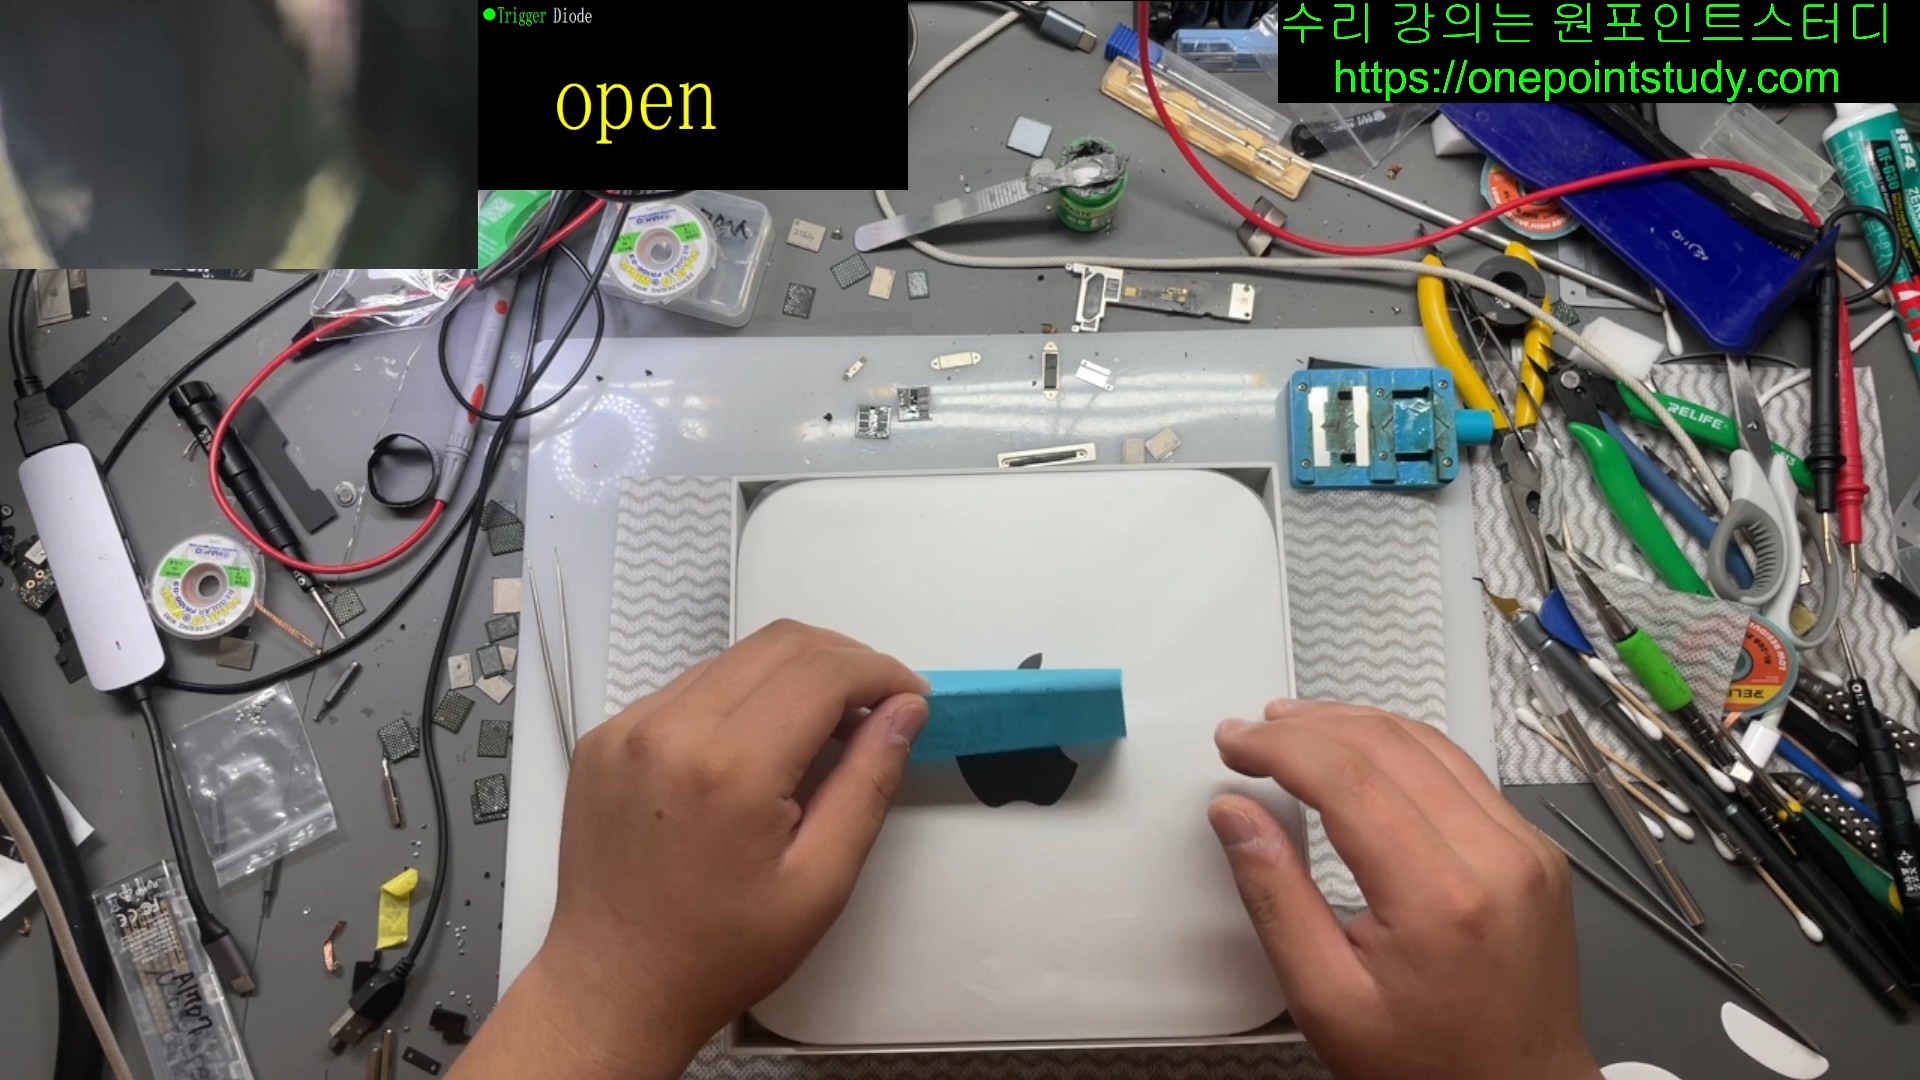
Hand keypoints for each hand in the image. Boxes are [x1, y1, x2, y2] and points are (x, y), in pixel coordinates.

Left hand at [455, 620, 928, 1079]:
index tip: (910, 696)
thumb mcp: (820, 882)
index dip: (880, 672)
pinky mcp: (604, 738)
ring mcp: (627, 727)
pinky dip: (738, 698)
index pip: (822, 672)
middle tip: (878, 704)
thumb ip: (867, 783)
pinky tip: (758, 747)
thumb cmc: (722, 952)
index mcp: (729, 768)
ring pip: (734, 659)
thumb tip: (905, 709)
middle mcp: (670, 728)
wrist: (613, 986)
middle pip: (780, 644)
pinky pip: (688, 688)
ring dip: (792, 675)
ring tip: (823, 729)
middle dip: (844, 660)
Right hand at [1207, 700, 1598, 1079]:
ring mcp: (1526, 851)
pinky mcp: (1535, 851)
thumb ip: (1274, 896)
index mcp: (1442, 899)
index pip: (1349, 778)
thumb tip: (1237, 816)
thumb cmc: (1429, 1066)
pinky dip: (1402, 750)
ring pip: (1430, 744)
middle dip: (1309, 726)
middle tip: (1254, 731)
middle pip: (1390, 745)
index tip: (1236, 743)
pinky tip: (1361, 756)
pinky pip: (1462, 772)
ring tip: (1296, 729)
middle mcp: (1497, 860)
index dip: (1280, 747)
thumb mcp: (1325, 998)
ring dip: (1355, 725)